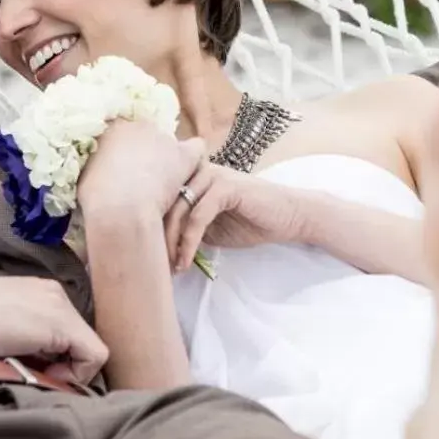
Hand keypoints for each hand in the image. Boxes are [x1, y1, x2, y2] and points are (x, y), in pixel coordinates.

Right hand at [0, 278, 108, 384]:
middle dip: (62, 366)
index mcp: (38, 293)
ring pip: (89, 351)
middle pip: (80, 342)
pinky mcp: (61, 323)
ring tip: (31, 374)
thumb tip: (46, 373)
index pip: (67, 335)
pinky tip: (43, 376)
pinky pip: (94, 357)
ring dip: (65, 371)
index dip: (56, 361)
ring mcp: (59, 306)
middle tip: (31, 375)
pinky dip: (75, 376)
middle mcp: (54, 293)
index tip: (31, 372)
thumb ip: (24, 343)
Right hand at [76, 119, 206, 219]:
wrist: (121, 211)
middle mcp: (139, 126)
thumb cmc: (96, 200)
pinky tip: (188, 178)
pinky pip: (196, 149)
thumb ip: (97, 166)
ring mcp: (163, 138)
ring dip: (167, 160)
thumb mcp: (86, 177)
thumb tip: (100, 170)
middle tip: (143, 179)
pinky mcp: (183, 155)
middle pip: (148, 136)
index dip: (126, 152)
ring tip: (164, 184)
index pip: (124, 133)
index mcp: (113, 129)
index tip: (125, 169)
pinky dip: (193, 161)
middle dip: (146, 154)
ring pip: (170, 144)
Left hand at [162, 162, 308, 271]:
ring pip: (179, 209)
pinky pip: (198, 215)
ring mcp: (214, 176)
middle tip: (156, 264)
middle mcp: (200, 172)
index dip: (153, 226)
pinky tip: (186, 259)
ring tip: (172, 266)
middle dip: (158, 237)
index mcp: (194, 178)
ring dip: (172, 242)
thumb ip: (187, 228)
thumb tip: (157, 245)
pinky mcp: (227, 187)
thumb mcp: (211, 228)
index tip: (149, 256)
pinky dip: (189, 240)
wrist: (289, 219)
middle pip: (165, 203)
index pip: (163, 199)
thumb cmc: (251, 222)